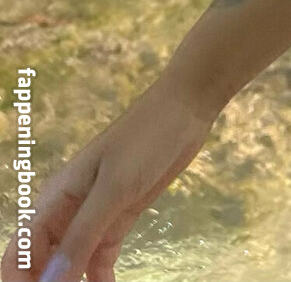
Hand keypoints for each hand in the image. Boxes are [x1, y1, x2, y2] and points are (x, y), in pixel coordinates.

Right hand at [1, 75, 218, 281]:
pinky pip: (99, 257)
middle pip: (43, 261)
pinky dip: (99, 278)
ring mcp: (94, 215)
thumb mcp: (113, 188)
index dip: (20, 280)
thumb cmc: (144, 140)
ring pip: (71, 263)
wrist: (186, 109)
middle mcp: (67, 210)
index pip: (21, 250)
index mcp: (55, 198)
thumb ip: (81, 236)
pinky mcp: (119, 217)